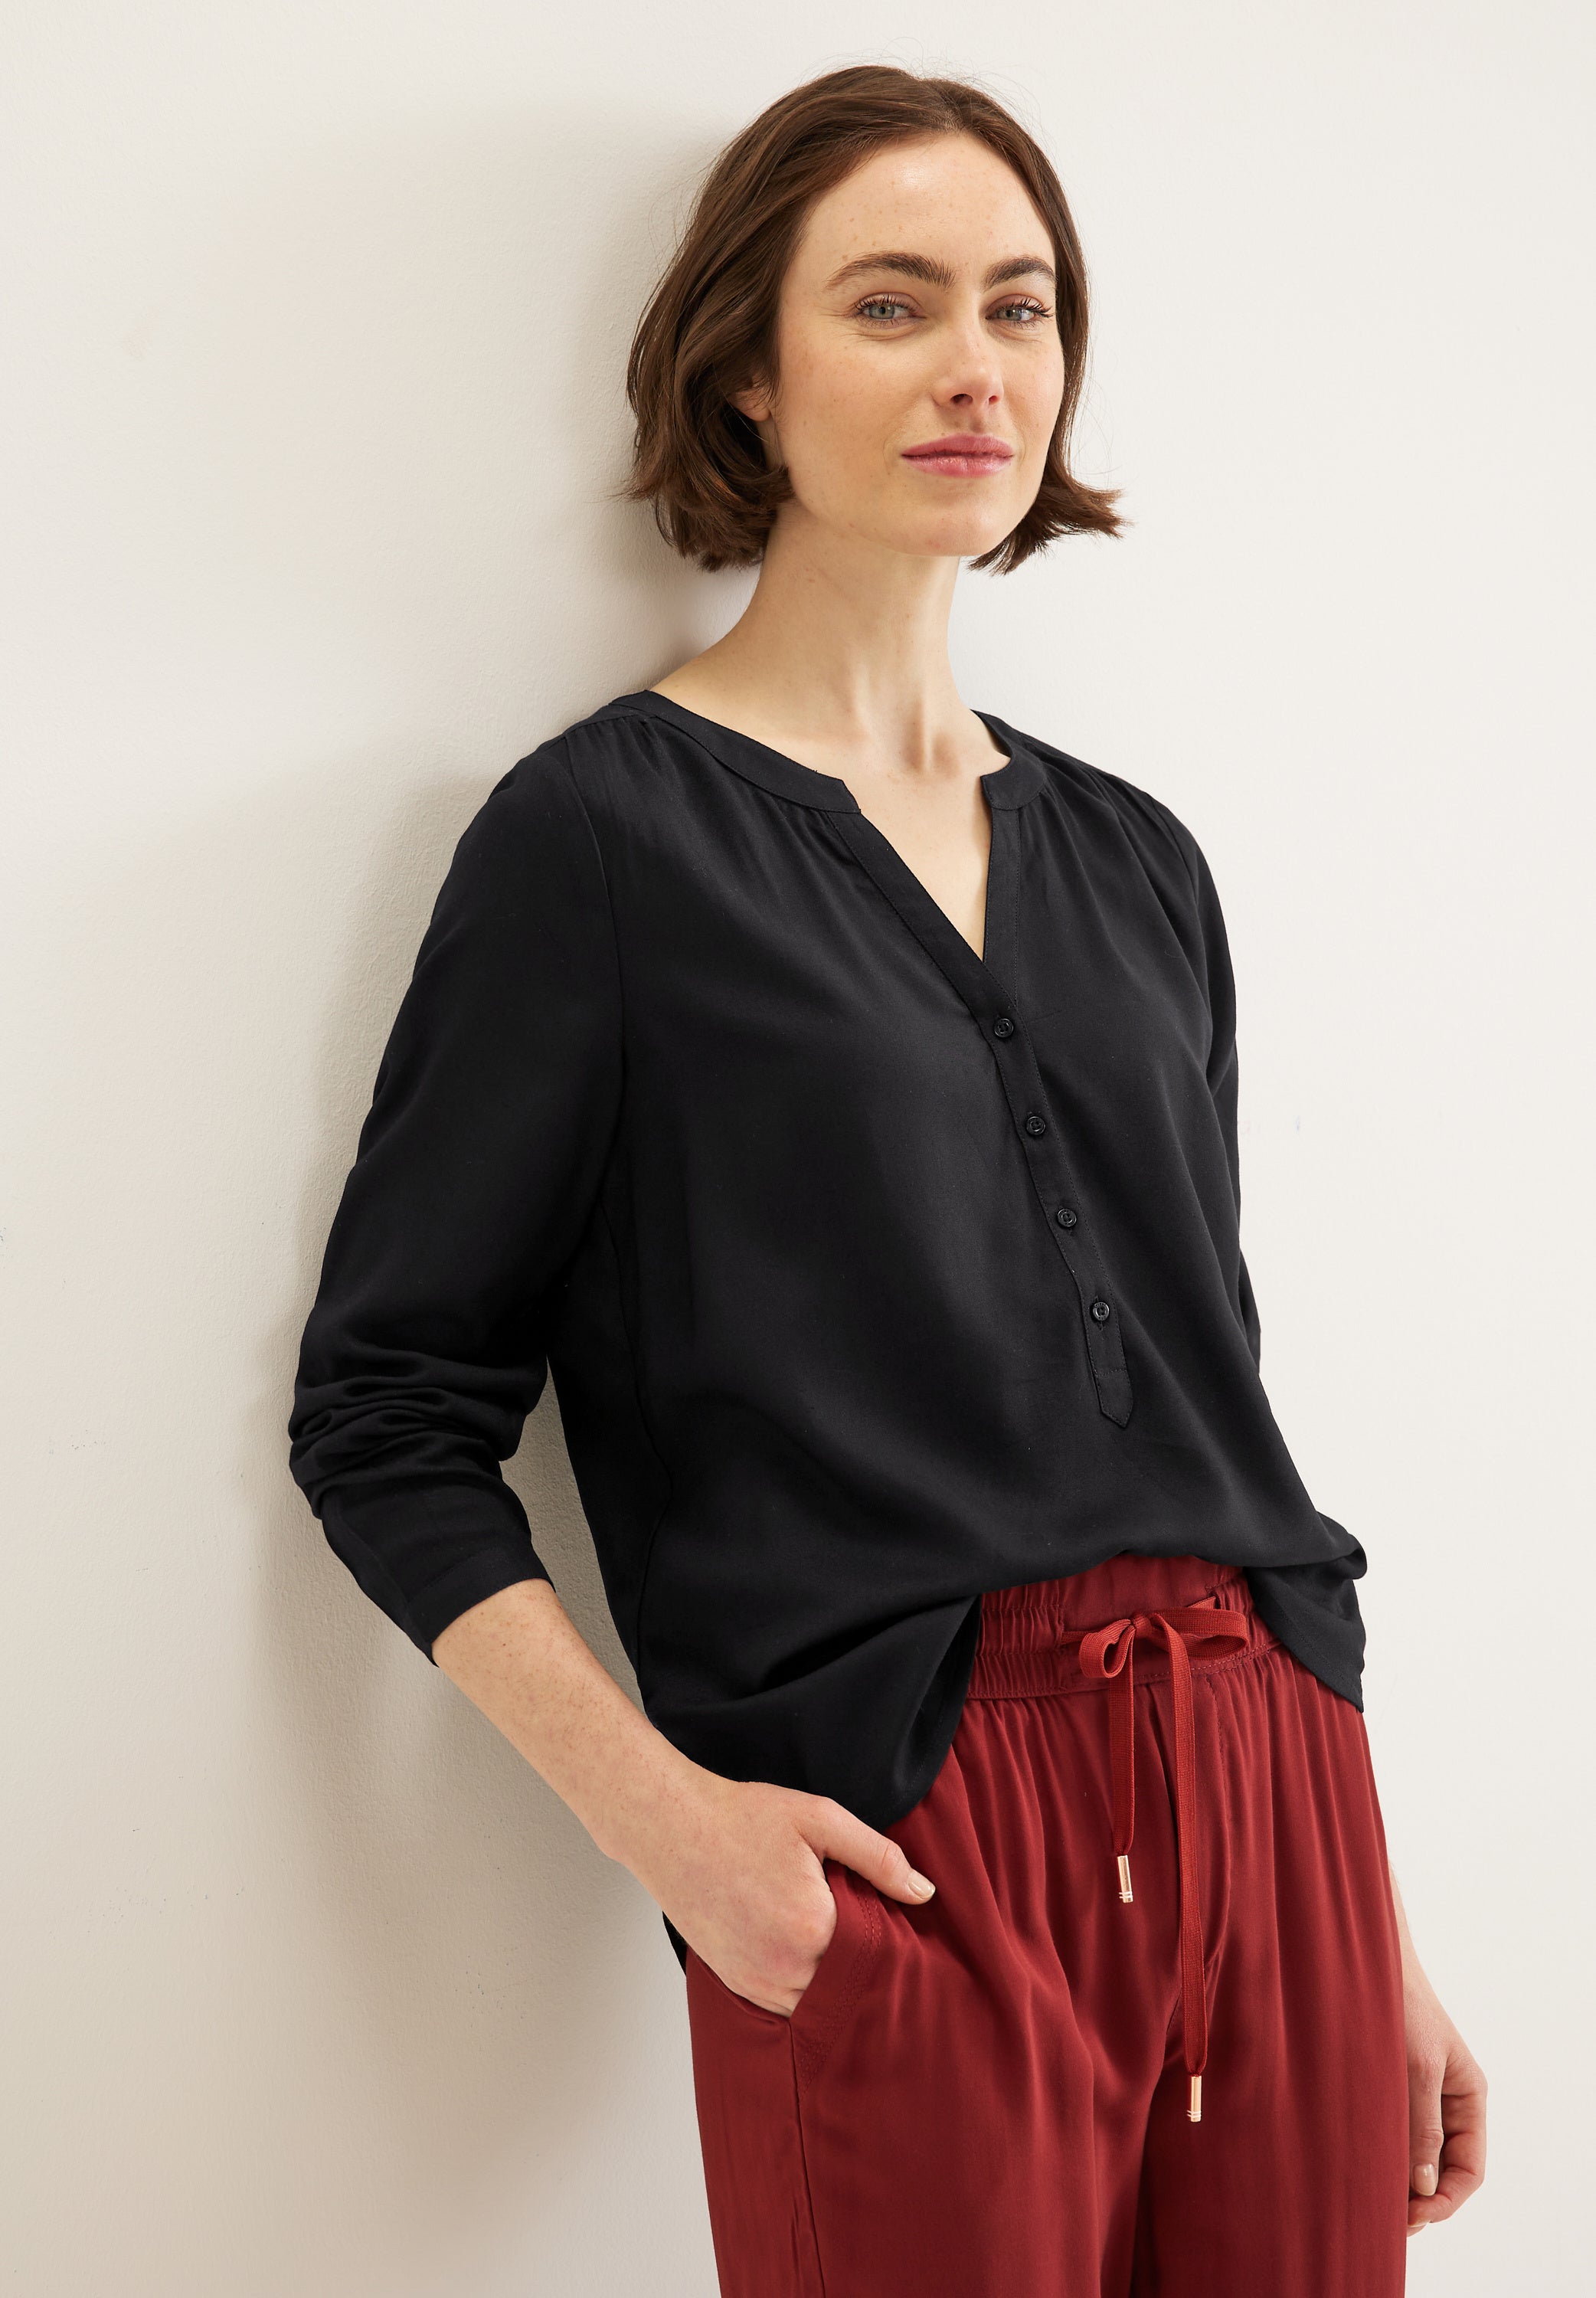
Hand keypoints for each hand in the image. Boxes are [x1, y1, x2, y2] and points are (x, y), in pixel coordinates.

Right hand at [622, 1768, 936, 2016]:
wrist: (672, 1827)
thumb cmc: (743, 1817)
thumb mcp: (820, 1819)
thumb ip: (879, 1857)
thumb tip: (925, 1893)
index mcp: (813, 1926)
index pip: (877, 1955)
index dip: (893, 1943)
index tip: (901, 1929)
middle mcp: (785, 1966)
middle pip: (850, 1985)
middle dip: (866, 1965)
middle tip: (876, 1936)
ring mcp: (757, 1981)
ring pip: (819, 2003)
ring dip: (835, 1982)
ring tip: (842, 1945)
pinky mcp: (736, 1983)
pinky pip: (786, 2006)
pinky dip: (804, 1989)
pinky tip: (810, 1958)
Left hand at [1390, 1866, 1486, 2236]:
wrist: (1360, 1953)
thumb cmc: (1397, 2000)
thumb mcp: (1416, 2065)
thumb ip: (1421, 2124)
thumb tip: (1423, 2187)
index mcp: (1468, 2096)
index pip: (1469, 2169)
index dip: (1445, 2201)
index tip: (1412, 2216)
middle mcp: (1445, 2101)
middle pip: (1441, 2170)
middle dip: (1419, 2199)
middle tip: (1384, 2221)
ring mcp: (1415, 2095)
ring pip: (1413, 2155)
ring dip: (1395, 2180)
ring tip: (1364, 2199)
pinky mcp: (1384, 2086)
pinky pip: (1389, 2132)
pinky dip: (1378, 2154)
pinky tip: (1353, 2164)